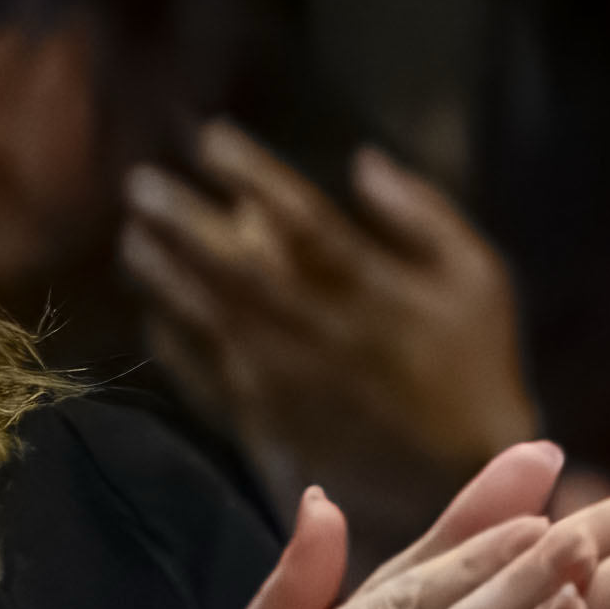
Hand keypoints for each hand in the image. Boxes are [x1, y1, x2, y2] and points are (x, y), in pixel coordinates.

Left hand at [114, 128, 542, 531]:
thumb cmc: (473, 363)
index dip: (250, 173)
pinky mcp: (260, 419)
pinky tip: (151, 308)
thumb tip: (364, 161)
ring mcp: (280, 377)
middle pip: (234, 263)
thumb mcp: (479, 278)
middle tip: (140, 181)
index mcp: (372, 288)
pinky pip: (200, 373)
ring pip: (205, 313)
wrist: (460, 471)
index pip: (299, 217)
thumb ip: (425, 216)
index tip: (210, 136)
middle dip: (182, 215)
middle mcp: (315, 328)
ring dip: (161, 271)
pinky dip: (170, 338)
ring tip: (130, 234)